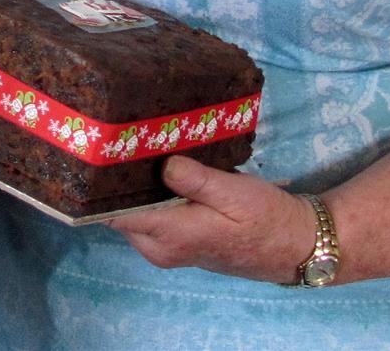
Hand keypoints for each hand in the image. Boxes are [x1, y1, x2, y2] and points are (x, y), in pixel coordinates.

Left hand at [107, 157, 314, 282]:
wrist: (293, 245)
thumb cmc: (265, 219)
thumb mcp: (234, 192)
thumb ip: (195, 180)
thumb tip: (162, 163)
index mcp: (170, 235)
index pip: (114, 215)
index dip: (101, 187)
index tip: (97, 153)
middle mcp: (159, 249)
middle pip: (119, 212)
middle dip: (118, 182)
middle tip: (122, 139)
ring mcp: (166, 250)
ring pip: (135, 214)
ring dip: (137, 188)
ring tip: (140, 148)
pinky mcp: (176, 244)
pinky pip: (151, 218)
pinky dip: (151, 197)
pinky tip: (160, 170)